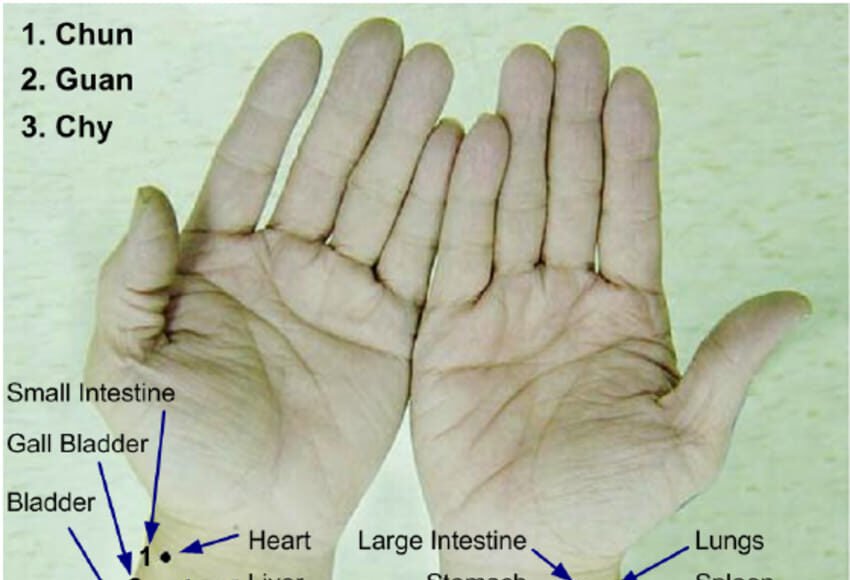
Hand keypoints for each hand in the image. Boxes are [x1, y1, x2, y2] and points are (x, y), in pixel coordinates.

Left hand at [85, 19, 458, 577]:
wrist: (251, 518)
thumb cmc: (179, 452)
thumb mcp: (125, 368)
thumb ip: (131, 282)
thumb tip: (148, 196)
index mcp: (220, 261)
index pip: (250, 164)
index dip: (276, 108)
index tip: (306, 50)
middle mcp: (287, 263)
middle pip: (328, 167)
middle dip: (359, 105)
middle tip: (392, 42)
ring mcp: (343, 290)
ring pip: (380, 199)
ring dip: (408, 138)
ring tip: (436, 73)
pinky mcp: (391, 325)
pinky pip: (419, 256)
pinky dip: (440, 206)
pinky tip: (460, 150)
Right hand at [411, 27, 808, 579]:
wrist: (524, 546)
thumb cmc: (609, 502)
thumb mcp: (686, 438)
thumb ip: (727, 363)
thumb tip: (797, 304)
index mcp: (627, 311)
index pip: (630, 212)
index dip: (630, 148)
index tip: (628, 82)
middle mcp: (565, 295)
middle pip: (569, 192)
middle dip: (569, 121)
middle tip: (565, 49)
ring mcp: (504, 305)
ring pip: (512, 208)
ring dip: (517, 141)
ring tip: (518, 74)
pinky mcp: (448, 327)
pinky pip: (454, 253)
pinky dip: (459, 200)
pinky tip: (467, 142)